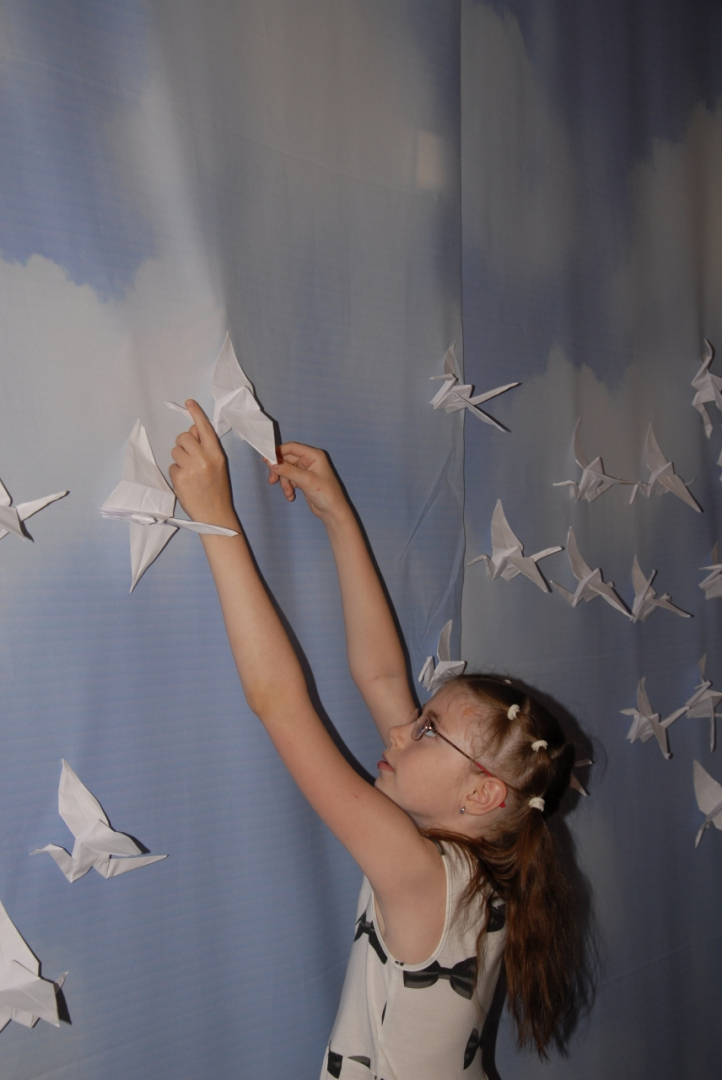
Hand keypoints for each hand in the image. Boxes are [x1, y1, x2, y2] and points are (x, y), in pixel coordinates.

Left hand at [169, 401, 238, 529]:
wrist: (214, 513)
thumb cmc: (217, 488)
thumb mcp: (218, 465)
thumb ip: (207, 447)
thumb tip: (194, 430)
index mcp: (216, 453)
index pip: (205, 428)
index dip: (196, 413)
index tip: (189, 402)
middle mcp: (204, 458)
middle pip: (184, 437)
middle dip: (183, 444)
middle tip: (189, 457)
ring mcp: (190, 468)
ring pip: (175, 450)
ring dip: (179, 459)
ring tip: (189, 472)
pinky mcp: (179, 477)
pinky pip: (172, 466)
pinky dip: (176, 473)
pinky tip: (186, 482)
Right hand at [267, 442, 348, 520]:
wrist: (332, 512)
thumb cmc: (324, 493)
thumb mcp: (305, 480)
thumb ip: (287, 470)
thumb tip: (269, 462)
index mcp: (313, 455)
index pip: (292, 448)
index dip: (278, 452)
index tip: (266, 461)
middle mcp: (309, 460)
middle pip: (287, 459)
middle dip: (280, 471)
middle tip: (272, 481)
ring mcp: (305, 470)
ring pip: (286, 470)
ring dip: (284, 482)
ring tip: (288, 493)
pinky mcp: (303, 480)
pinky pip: (289, 479)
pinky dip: (288, 487)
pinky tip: (291, 496)